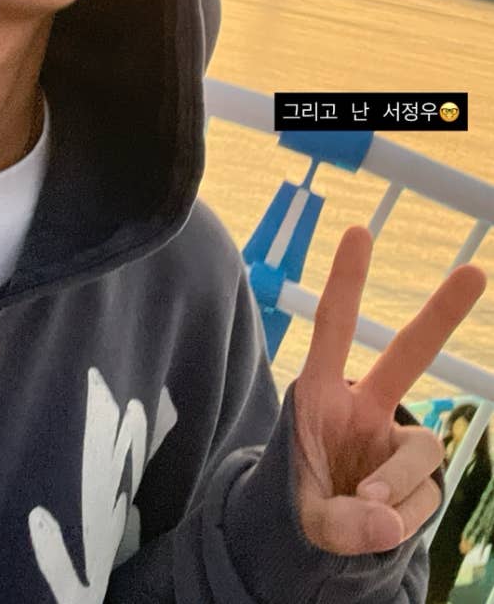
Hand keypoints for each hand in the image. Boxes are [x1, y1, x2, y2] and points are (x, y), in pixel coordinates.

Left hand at [292, 226, 485, 556]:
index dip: (346, 281)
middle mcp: (363, 407)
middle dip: (441, 314)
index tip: (360, 230)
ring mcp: (394, 439)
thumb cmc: (296, 504)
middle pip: (407, 354)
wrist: (312, 541)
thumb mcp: (301, 518)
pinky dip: (402, 519)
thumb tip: (387, 526)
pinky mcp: (418, 475)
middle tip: (476, 271)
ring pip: (421, 452)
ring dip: (398, 486)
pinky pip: (424, 497)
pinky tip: (378, 528)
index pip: (332, 329)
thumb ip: (337, 524)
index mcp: (320, 395)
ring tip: (365, 511)